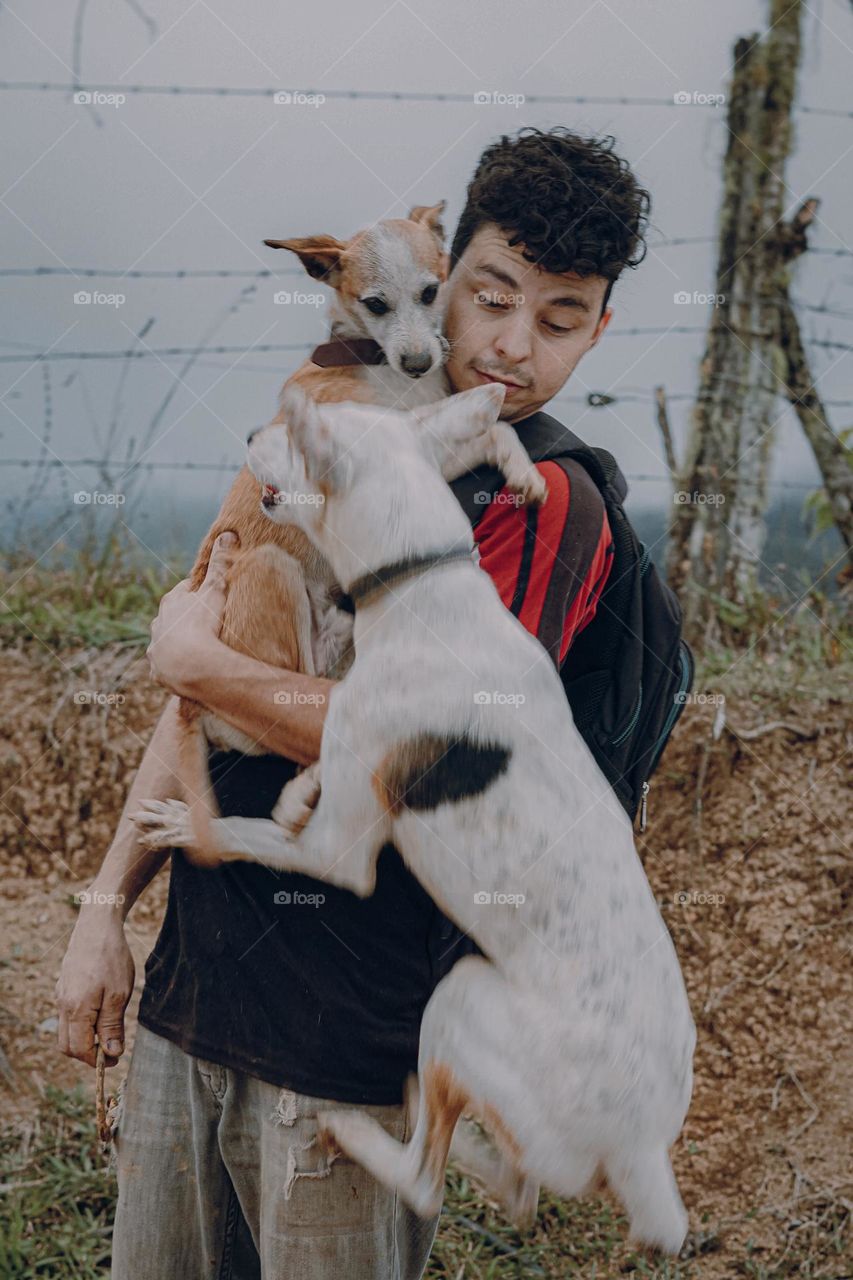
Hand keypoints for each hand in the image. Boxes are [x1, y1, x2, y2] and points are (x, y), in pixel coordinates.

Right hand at [55, 906, 134, 1067]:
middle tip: (112, 1047)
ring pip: (66, 1030)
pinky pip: (68, 1014)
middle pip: (67, 1045)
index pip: (79, 1049)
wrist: (97, 925)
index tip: (116, 1058)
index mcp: (75, 1009)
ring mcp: (61, 995)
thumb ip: (112, 1026)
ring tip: (109, 1027)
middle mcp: (63, 1004)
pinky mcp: (64, 986)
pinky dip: (81, 1022)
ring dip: (84, 1037)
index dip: (96, 1060)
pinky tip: (101, 1010)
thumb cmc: (111, 957)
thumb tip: (111, 1053)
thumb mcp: (119, 994)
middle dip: (87, 1053)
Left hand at [147, 531, 237, 694]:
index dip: (197, 592)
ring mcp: (156, 648)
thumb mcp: (215, 590)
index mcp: (170, 602)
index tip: (208, 595)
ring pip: (165, 642)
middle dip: (184, 618)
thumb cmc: (203, 623)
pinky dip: (174, 667)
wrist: (191, 663)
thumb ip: (220, 564)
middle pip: (171, 617)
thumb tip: (226, 534)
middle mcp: (157, 623)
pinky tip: (187, 669)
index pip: (183, 591)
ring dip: (177, 643)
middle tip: (205, 623)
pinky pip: (165, 667)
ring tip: (196, 649)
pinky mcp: (157, 671)